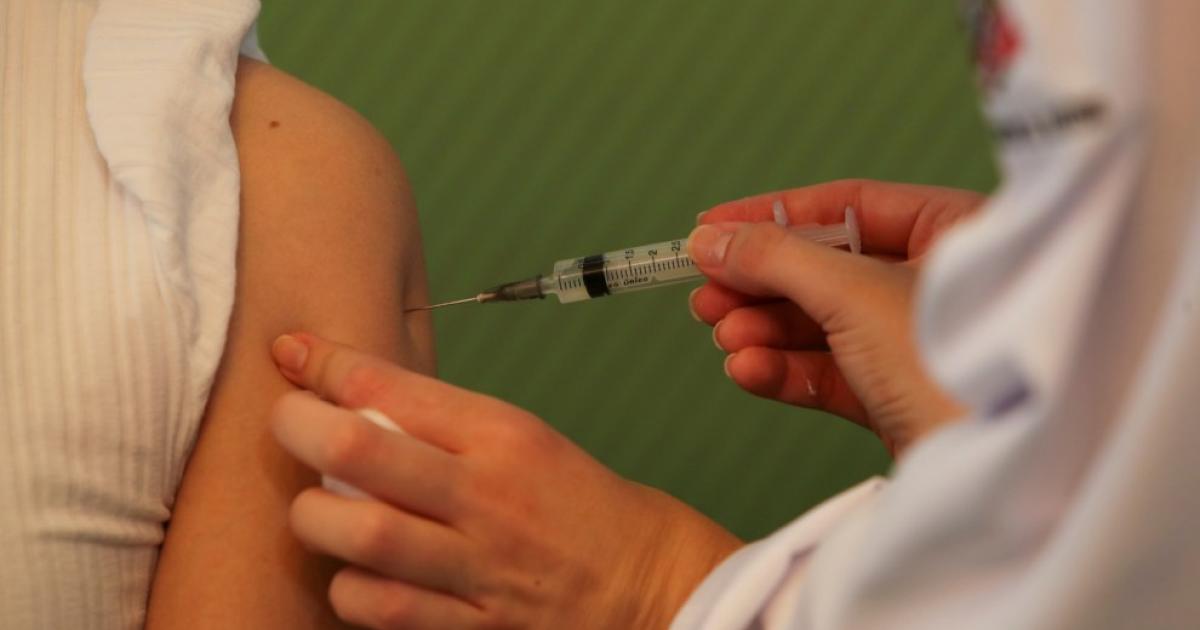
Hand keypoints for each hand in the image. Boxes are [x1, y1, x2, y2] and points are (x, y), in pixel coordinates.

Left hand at [268, 333, 741, 628]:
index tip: (293, 354)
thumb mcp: (521, 438)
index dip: (325, 363)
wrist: (647, 578)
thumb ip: (441, 423)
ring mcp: (479, 565)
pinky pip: (386, 610)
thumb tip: (351, 399)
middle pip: (360, 452)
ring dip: (316, 518)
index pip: (393, 386)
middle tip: (285, 421)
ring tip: (315, 508)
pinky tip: (352, 574)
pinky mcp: (476, 625)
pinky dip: (351, 590)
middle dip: (298, 427)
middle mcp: (485, 495)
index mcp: (501, 435)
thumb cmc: (577, 501)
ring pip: (363, 536)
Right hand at [688, 179, 982, 455]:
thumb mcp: (853, 292)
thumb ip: (776, 259)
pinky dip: (787, 371)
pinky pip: (833, 372)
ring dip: (765, 331)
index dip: (772, 215)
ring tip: (723, 337)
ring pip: (823, 324)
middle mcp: (940, 281)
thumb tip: (709, 240)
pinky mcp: (901, 397)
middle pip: (826, 267)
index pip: (847, 205)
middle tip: (705, 294)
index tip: (709, 228)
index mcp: (956, 230)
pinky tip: (749, 370)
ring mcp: (919, 342)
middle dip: (761, 285)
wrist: (993, 470)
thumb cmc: (949, 365)